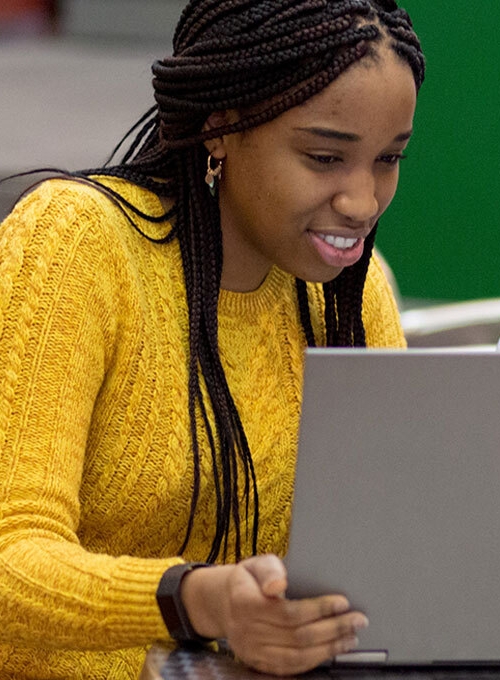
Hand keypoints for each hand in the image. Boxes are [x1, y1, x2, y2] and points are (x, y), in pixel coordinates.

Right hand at [181, 554, 368, 675]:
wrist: (224, 602)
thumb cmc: (248, 580)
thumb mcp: (256, 563)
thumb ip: (269, 569)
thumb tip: (278, 585)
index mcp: (245, 603)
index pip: (289, 612)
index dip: (319, 609)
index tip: (343, 602)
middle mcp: (247, 631)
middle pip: (298, 636)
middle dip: (333, 628)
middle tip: (358, 620)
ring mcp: (252, 651)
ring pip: (297, 656)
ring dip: (329, 648)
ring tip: (350, 637)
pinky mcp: (258, 663)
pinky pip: (289, 668)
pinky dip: (314, 661)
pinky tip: (331, 650)